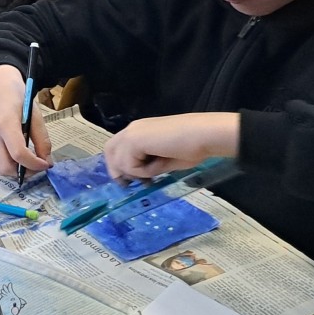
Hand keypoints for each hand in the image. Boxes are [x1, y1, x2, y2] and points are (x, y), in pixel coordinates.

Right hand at [0, 65, 50, 175]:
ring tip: (29, 162)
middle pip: (5, 167)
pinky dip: (9, 164)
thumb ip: (41, 139)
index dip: (34, 164)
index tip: (46, 164)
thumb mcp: (34, 114)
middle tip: (37, 166)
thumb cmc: (17, 96)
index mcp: (5, 124)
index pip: (18, 154)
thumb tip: (47, 162)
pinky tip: (19, 157)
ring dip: (16, 171)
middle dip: (23, 172)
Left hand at [102, 113, 238, 180]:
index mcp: (139, 131)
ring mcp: (131, 133)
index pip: (116, 147)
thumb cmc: (192, 146)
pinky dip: (144, 172)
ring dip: (136, 173)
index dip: (120, 165)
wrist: (204, 135)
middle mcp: (132, 129)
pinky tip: (160, 164)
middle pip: (109, 152)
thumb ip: (148, 164)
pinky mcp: (134, 141)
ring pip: (119, 162)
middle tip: (130, 184)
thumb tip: (138, 178)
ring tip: (156, 170)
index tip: (132, 180)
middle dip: (118, 170)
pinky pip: (130, 165)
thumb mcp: (164, 159)